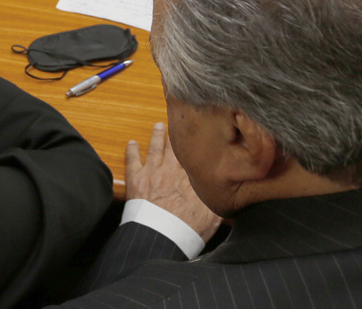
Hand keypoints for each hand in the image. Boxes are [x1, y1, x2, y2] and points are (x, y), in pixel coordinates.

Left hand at [126, 123, 221, 241]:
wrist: (161, 236)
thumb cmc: (187, 231)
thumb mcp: (213, 217)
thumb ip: (219, 202)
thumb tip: (230, 194)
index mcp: (193, 179)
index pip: (196, 157)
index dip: (197, 147)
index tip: (200, 137)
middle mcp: (174, 171)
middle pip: (176, 148)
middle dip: (178, 136)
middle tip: (179, 124)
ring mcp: (154, 172)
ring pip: (156, 148)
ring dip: (157, 136)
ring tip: (158, 126)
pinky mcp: (136, 178)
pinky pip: (132, 159)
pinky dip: (131, 150)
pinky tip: (131, 143)